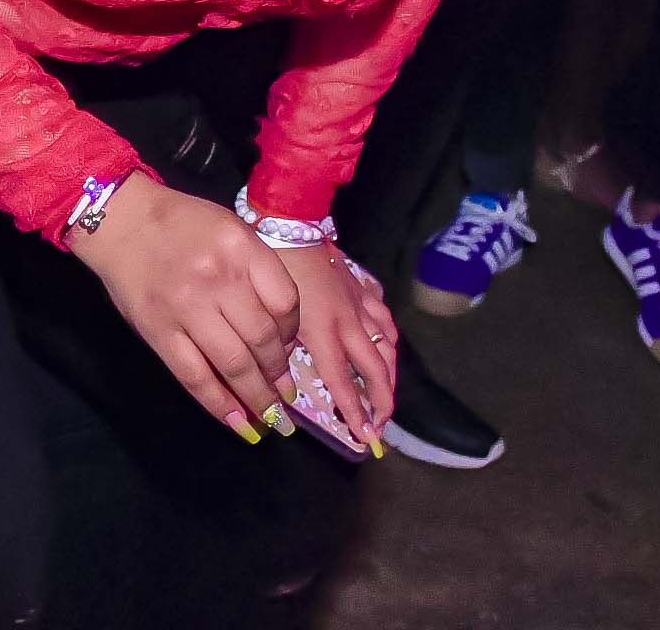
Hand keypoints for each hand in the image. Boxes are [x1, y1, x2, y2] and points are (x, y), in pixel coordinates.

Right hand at [69, 176, 304, 442]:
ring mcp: (186, 307)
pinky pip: (195, 376)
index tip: (289, 346)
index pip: (286, 301)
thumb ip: (256, 272)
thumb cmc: (181, 223)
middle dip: (278, 373)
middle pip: (263, 339)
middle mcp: (218, 277)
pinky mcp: (159, 332)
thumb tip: (280, 335)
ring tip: (270, 416)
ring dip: (258, 397)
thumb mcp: (229, 230)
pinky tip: (238, 423)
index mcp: (240, 247)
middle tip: (285, 394)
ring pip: (234, 364)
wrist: (121, 220)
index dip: (293, 332)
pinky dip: (220, 404)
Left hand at [277, 240, 396, 453]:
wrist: (288, 222)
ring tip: (386, 393)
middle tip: (380, 424)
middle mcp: (347, 322)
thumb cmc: (270, 268)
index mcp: (322, 332)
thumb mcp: (269, 313)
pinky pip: (382, 315)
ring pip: (386, 344)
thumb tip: (282, 381)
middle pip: (376, 369)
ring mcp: (359, 303)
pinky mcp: (361, 286)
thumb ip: (279, 348)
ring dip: (390, 373)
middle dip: (382, 400)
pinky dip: (387, 334)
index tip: (365, 437)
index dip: (355, 412)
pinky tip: (385, 343)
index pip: (344, 382)